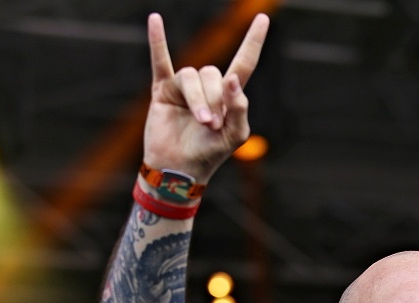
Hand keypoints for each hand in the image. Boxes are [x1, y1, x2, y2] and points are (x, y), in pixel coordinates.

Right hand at [142, 12, 269, 182]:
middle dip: (214, 99)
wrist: (180, 169)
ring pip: (192, 75)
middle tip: (212, 125)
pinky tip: (155, 20)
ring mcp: (185, 87)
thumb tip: (233, 78)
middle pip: (213, 73)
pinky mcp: (164, 90)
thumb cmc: (209, 154)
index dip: (253, 42)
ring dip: (198, 99)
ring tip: (201, 122)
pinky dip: (157, 41)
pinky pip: (160, 60)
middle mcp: (209, 87)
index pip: (244, 63)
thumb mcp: (235, 136)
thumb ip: (239, 108)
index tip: (263, 18)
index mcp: (229, 96)